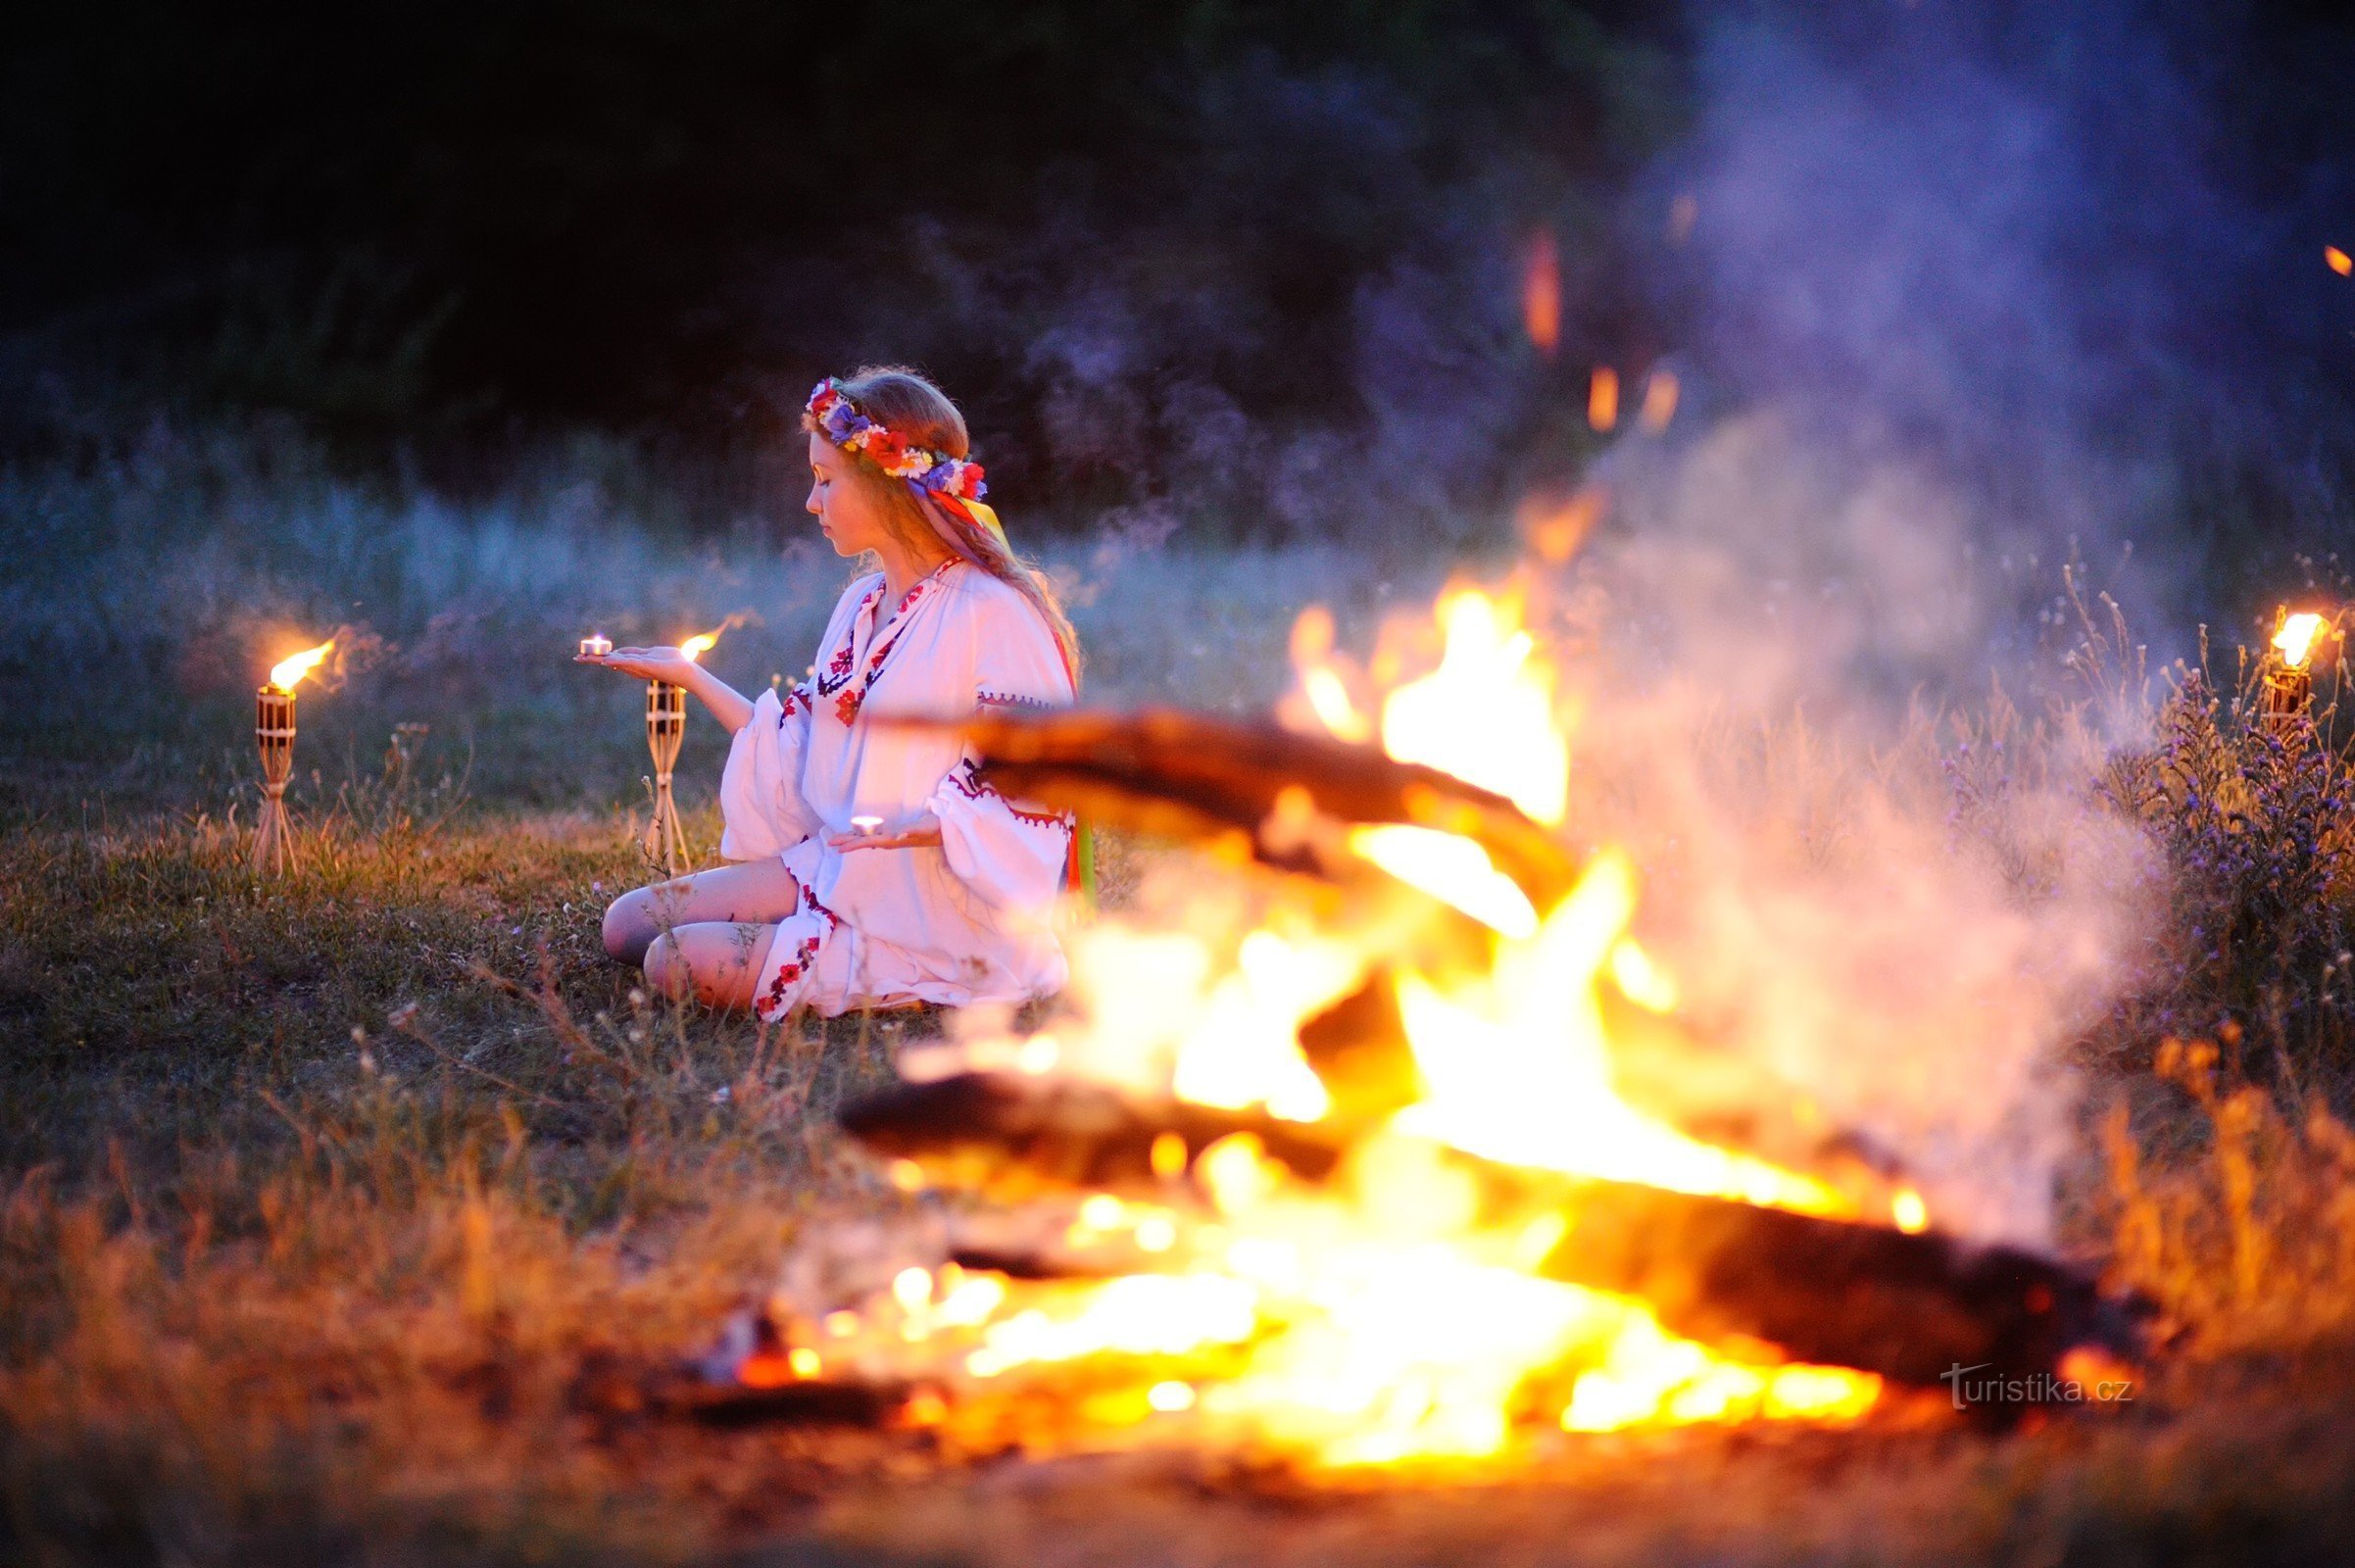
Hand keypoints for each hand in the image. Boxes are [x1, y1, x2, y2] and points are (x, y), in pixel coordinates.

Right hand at [579, 646, 699, 682]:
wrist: (687, 671)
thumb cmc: (673, 662)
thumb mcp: (652, 653)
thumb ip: (638, 653)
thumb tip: (623, 652)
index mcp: (635, 663)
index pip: (613, 658)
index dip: (598, 657)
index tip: (583, 656)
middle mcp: (634, 667)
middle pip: (610, 661)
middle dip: (593, 659)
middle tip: (577, 658)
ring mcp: (639, 667)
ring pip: (616, 662)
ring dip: (600, 659)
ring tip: (584, 658)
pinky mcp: (646, 666)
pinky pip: (629, 662)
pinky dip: (617, 660)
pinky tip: (605, 660)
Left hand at [827, 825, 943, 850]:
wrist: (943, 833)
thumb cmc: (933, 828)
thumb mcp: (924, 828)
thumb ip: (912, 831)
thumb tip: (900, 834)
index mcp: (892, 839)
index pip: (868, 842)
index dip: (852, 844)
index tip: (838, 848)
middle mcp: (889, 840)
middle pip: (863, 842)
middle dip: (847, 842)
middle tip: (829, 843)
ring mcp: (890, 838)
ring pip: (866, 839)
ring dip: (852, 839)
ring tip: (837, 840)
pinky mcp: (892, 834)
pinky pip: (873, 835)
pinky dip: (861, 835)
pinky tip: (856, 834)